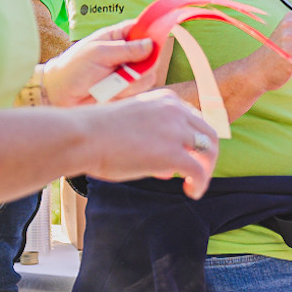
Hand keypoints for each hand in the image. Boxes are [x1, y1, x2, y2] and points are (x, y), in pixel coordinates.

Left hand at [41, 20, 164, 105]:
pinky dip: (125, 94)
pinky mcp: (126, 90)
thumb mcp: (98, 53)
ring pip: (147, 77)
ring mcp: (127, 72)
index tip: (158, 41)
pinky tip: (109, 93)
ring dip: (130, 83)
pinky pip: (138, 92)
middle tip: (124, 70)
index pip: (143, 28)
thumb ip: (125, 49)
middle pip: (152, 56)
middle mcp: (126, 53)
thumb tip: (151, 44)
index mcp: (118, 36)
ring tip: (108, 84)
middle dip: (141, 66)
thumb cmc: (74, 67)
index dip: (154, 32)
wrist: (60, 94)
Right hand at [77, 90, 219, 197]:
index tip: (185, 154)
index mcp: (165, 99)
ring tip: (195, 185)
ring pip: (209, 150)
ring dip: (206, 169)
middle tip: (197, 172)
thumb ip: (151, 140)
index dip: (192, 138)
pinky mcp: (173, 154)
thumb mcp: (130, 126)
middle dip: (206, 154)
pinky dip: (200, 184)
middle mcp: (175, 111)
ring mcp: (176, 131)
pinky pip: (199, 171)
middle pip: (207, 133)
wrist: (82, 136)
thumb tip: (167, 169)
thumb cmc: (95, 132)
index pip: (193, 118)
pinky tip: (192, 192)